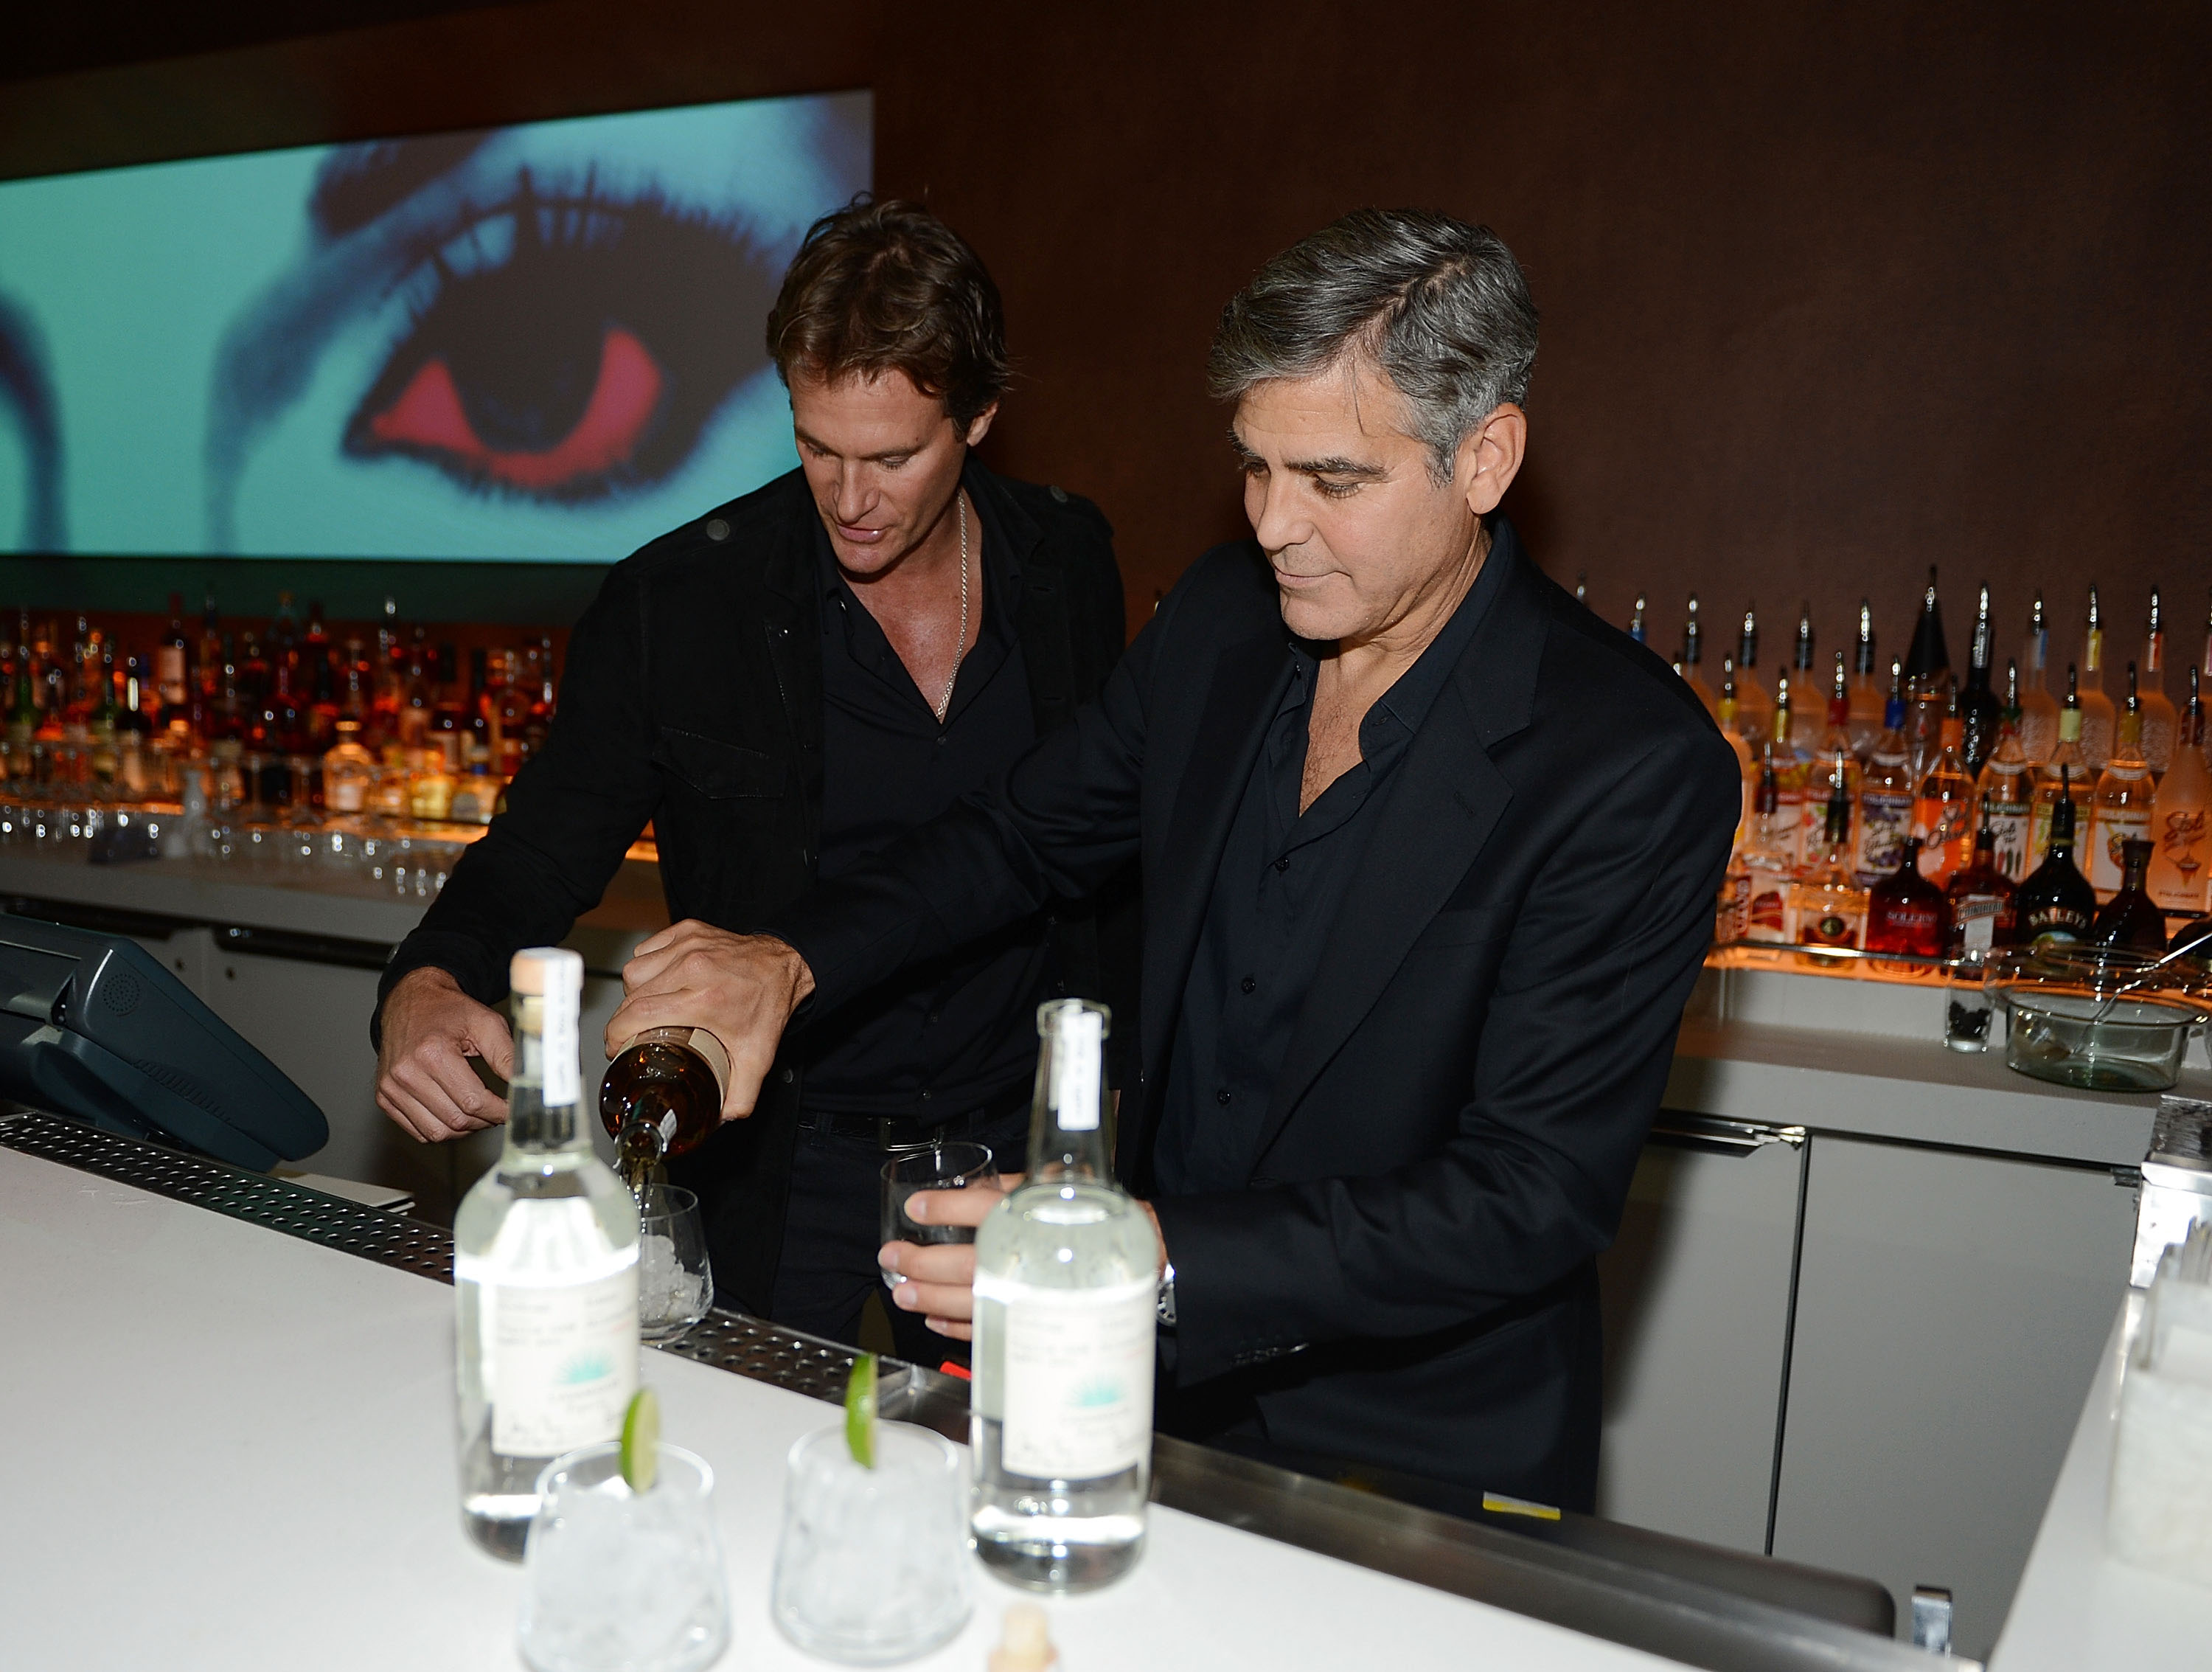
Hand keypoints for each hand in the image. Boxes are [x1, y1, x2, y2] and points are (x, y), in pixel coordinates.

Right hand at [375, 967, 515, 1141]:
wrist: (412, 1001)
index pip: (473, 1101)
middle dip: (485, 1121)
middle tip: (498, 1111)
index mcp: (432, 1053)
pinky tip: (455, 1112)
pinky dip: (441, 1129)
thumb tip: (526, 1084)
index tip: (512, 1111)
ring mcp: (390, 1087)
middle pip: (456, 1120)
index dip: (499, 1112)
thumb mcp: (486, 1023)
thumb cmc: (450, 1011)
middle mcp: (406, 1073)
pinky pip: (418, 1131)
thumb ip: (507, 1055)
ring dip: (464, 1130)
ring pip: (437, 1133)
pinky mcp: (384, 1097)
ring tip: (478, 1112)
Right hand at [605, 920, 815, 1120]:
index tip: (616, 1048)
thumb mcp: (758, 1058)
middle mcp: (693, 967)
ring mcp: (689, 944)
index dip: (617, 1034)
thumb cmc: (768, 1006)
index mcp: (704, 998)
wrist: (786, 966)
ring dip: (634, 991)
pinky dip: (647, 966)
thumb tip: (718, 1120)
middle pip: (632, 993)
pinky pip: (649, 948)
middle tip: (631, 1036)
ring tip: (647, 1008)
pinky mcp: (688, 929)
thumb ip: (740, 1096)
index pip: (639, 1013)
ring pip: (636, 969)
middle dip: (623, 1019)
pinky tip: (658, 981)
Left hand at [879, 1179, 1166, 1341]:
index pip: (981, 1210)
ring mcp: (1030, 1296)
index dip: (943, 1209)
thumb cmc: (1090, 1219)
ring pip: (970, 1301)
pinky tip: (933, 1318)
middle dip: (920, 1263)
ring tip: (901, 1292)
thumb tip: (967, 1185)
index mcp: (1034, 1218)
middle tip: (891, 1257)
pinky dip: (956, 1327)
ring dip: (929, 1297)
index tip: (915, 1208)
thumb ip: (1011, 1188)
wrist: (1141, 1260)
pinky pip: (989, 1330)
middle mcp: (1030, 1259)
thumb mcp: (1052, 1189)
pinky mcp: (1034, 1322)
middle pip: (964, 1264)